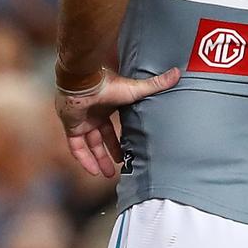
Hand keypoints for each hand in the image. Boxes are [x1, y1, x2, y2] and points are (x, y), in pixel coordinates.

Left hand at [56, 67, 178, 176]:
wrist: (84, 82)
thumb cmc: (108, 84)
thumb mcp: (136, 89)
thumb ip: (155, 84)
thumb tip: (177, 73)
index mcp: (106, 106)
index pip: (112, 126)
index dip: (119, 140)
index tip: (128, 151)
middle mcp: (93, 114)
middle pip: (101, 138)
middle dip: (109, 153)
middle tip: (119, 165)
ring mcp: (81, 120)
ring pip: (89, 144)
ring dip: (98, 160)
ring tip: (108, 175)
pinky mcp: (71, 126)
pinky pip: (76, 147)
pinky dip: (84, 159)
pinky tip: (93, 171)